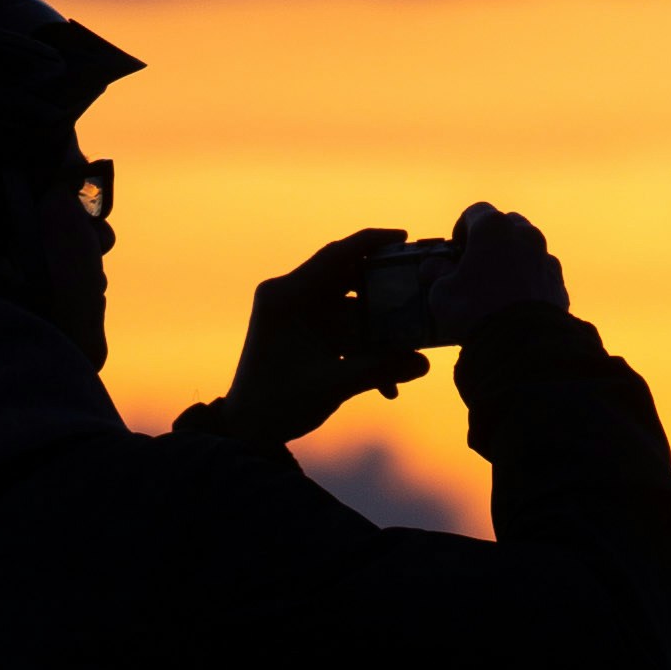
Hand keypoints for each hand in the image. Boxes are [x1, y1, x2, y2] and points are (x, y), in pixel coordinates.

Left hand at [196, 206, 570, 446]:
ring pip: (349, 309)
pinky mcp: (303, 332)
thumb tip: (423, 364)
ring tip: (409, 352)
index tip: (405, 238)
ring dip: (376, 333)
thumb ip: (379, 370)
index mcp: (286, 296)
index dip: (372, 242)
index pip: (335, 255)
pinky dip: (361, 349)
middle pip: (347, 279)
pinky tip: (387, 385)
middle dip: (385, 290)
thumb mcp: (332, 385)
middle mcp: (288, 296)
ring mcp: (295, 314)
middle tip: (420, 287)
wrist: (247, 431)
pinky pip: (341, 330)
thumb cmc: (277, 404)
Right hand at [431, 201, 567, 334]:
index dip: (462, 228)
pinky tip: (518, 302)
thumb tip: (433, 267)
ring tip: (499, 285)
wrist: (521, 344)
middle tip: (478, 263)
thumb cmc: (475, 311)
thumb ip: (436, 272)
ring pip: (528, 248)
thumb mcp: (441, 292)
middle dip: (492, 240)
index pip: (475, 212)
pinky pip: (540, 274)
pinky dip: (530, 281)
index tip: (456, 248)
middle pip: (506, 225)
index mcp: (493, 228)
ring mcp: (545, 258)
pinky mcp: (558, 282)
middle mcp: (524, 234)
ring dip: (514, 259)